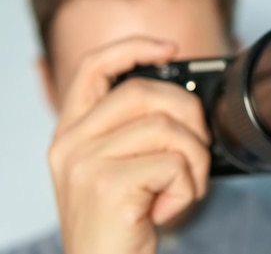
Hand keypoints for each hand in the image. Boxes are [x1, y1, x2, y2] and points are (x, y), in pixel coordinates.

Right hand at [48, 38, 210, 253]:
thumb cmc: (120, 223)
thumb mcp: (120, 168)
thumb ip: (135, 131)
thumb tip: (182, 101)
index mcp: (72, 132)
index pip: (94, 67)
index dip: (132, 48)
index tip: (170, 48)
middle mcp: (71, 142)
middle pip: (145, 92)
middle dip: (189, 116)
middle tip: (197, 149)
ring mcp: (85, 161)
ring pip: (168, 128)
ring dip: (194, 161)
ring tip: (182, 187)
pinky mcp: (108, 183)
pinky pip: (174, 163)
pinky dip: (188, 187)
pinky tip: (167, 207)